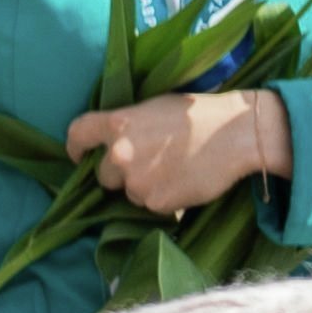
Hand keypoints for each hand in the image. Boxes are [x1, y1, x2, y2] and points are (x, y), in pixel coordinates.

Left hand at [64, 89, 291, 215]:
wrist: (236, 134)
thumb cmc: (199, 114)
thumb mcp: (155, 107)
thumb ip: (128, 125)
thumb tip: (111, 142)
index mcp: (118, 123)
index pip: (78, 134)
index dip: (75, 147)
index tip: (78, 156)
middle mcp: (120, 154)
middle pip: (103, 175)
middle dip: (119, 173)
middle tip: (148, 163)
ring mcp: (137, 181)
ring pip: (128, 192)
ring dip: (144, 186)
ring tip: (174, 169)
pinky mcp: (156, 202)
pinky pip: (150, 205)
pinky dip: (163, 198)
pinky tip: (184, 181)